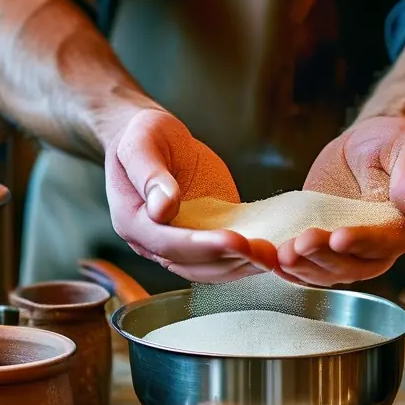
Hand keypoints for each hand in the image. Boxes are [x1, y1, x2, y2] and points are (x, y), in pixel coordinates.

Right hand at [104, 109, 276, 282]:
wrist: (152, 139)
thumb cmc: (144, 135)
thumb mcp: (141, 142)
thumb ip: (149, 174)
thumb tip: (162, 208)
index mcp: (132, 219)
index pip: (167, 243)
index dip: (202, 245)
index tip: (234, 241)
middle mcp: (151, 241)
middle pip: (190, 264)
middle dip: (229, 260)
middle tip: (264, 252)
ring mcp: (176, 243)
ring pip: (206, 270)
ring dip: (240, 267)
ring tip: (271, 257)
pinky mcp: (199, 238)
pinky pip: (219, 259)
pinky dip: (242, 261)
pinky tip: (266, 254)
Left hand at [278, 116, 404, 285]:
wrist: (364, 148)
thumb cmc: (389, 144)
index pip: (386, 242)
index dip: (363, 241)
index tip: (339, 236)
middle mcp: (381, 250)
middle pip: (354, 265)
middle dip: (324, 257)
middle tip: (300, 244)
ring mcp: (352, 254)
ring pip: (329, 272)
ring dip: (304, 267)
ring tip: (281, 254)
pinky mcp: (326, 251)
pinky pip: (310, 267)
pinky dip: (291, 269)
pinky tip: (271, 261)